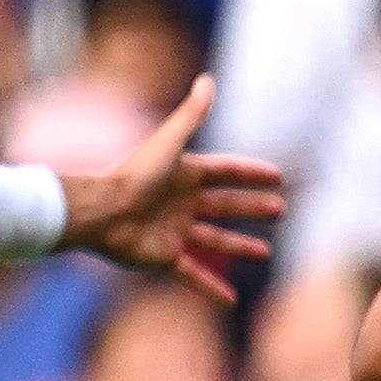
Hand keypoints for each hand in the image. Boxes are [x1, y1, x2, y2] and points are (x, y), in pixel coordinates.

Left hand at [57, 76, 284, 304]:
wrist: (102, 213)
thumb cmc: (134, 176)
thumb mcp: (169, 143)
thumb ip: (190, 114)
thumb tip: (208, 80)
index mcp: (184, 174)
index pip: (225, 172)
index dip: (250, 173)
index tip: (277, 175)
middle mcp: (181, 202)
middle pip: (224, 205)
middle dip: (251, 207)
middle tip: (278, 209)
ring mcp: (174, 231)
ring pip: (214, 240)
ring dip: (239, 246)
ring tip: (265, 253)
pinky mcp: (164, 257)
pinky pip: (192, 275)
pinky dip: (211, 288)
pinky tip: (230, 300)